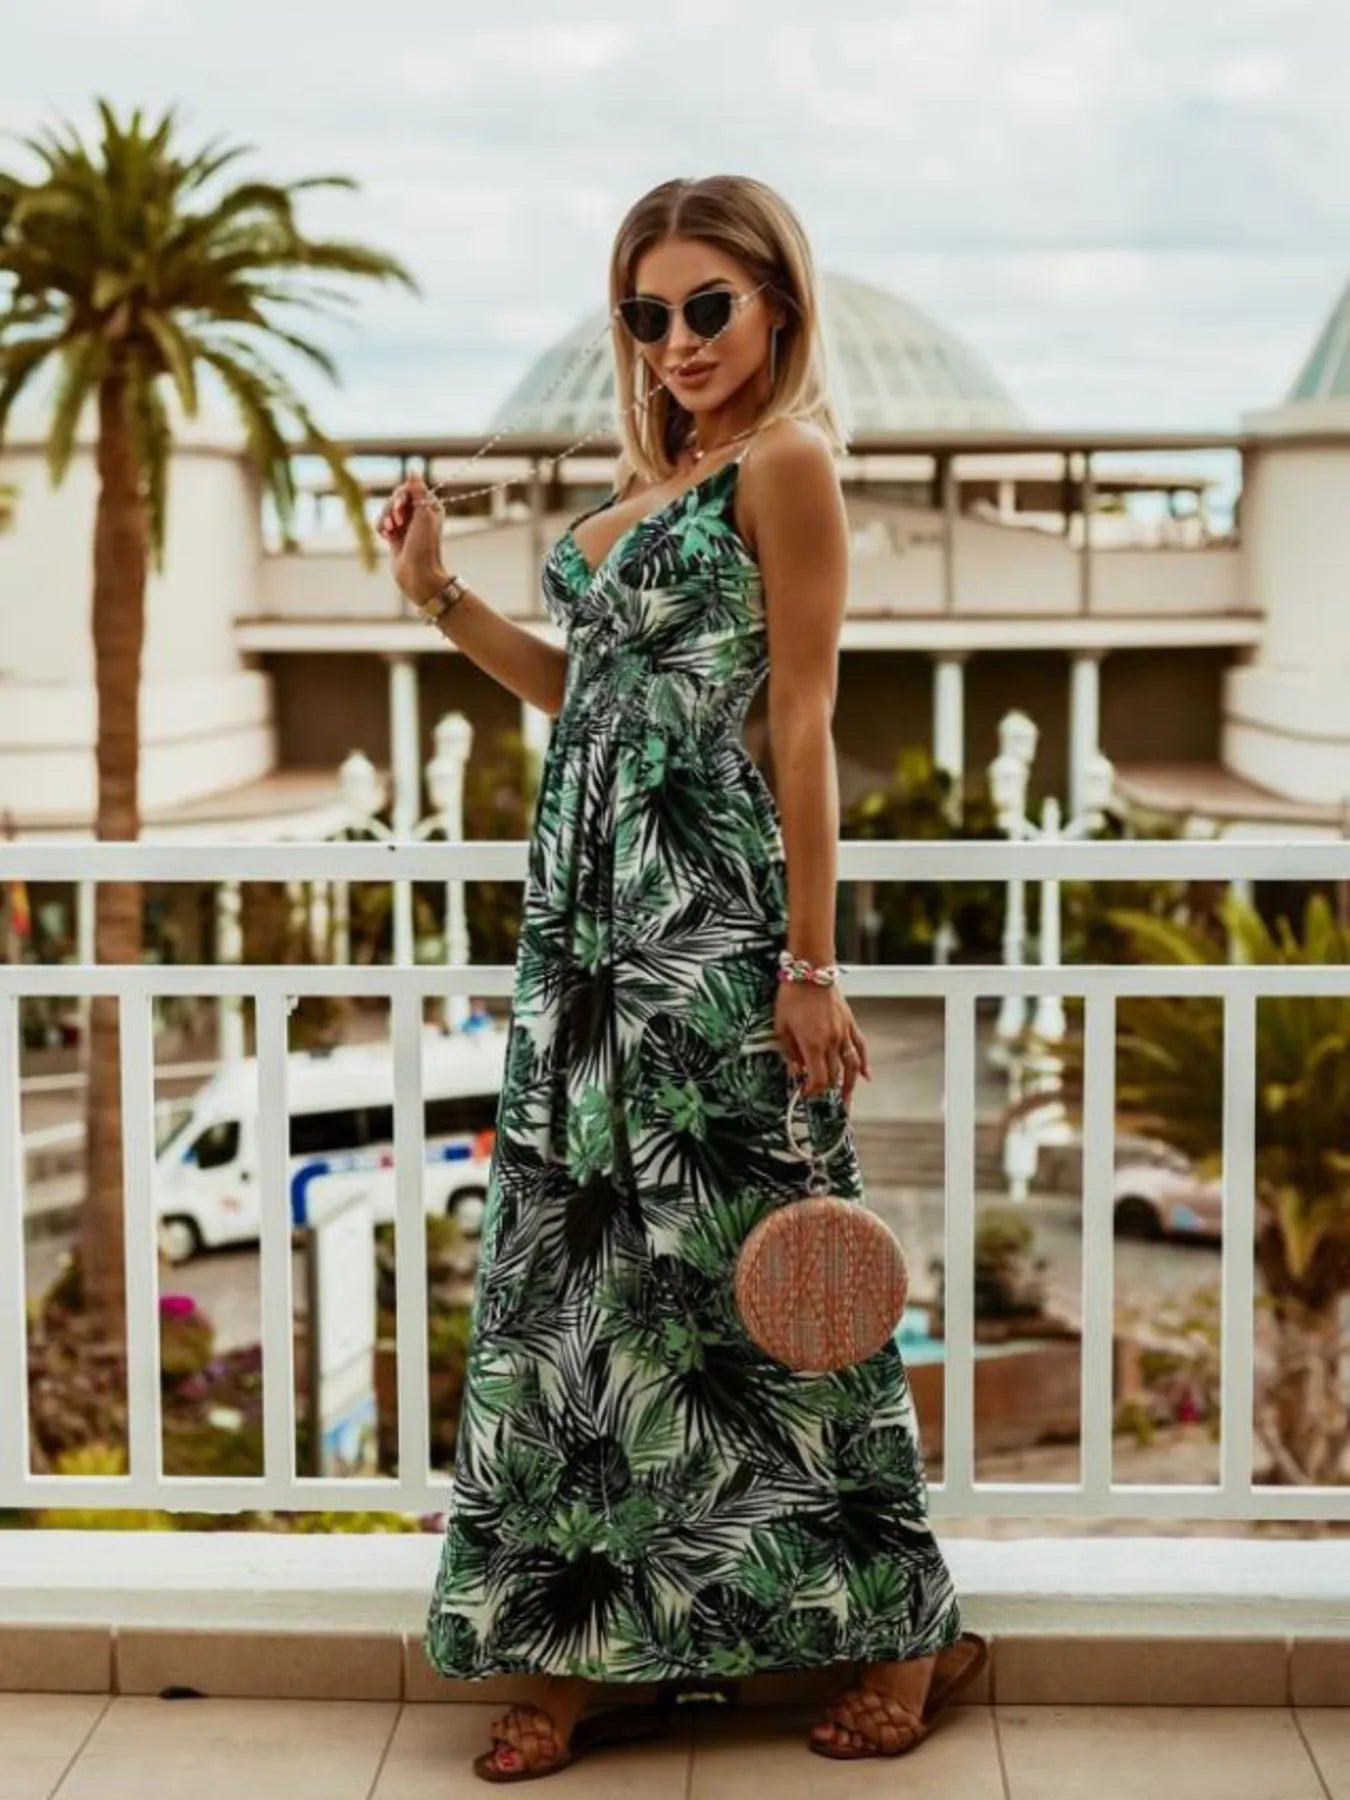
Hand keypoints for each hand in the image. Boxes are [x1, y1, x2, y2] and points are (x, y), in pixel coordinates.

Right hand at [379, 472, 447, 605]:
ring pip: (386, 509)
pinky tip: (386, 537)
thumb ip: (418, 491)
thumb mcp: (423, 515)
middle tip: (396, 523)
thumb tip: (413, 469)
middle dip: (392, 508)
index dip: (401, 496)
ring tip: (391, 532)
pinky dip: (381, 528)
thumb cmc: (424, 546)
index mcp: (429, 506)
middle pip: (395, 497)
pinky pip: (381, 522)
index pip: (408, 488)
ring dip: (385, 518)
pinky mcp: (394, 535)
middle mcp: (418, 513)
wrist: (417, 574)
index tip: (402, 508)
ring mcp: (405, 524)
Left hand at [774, 980, 871, 1105]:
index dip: (812, 1091)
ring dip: (850, 1086)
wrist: (810, 971)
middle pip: (834, 1075)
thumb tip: (795, 1070)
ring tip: (846, 1100)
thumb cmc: (793, 996)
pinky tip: (866, 1075)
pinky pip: (861, 1047)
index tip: (804, 1093)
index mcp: (813, 1044)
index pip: (818, 1079)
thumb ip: (789, 1052)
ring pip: (851, 1066)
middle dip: (826, 1090)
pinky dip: (865, 1063)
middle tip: (820, 1097)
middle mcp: (832, 1042)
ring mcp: (843, 1033)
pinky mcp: (850, 1024)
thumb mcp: (781, 1026)